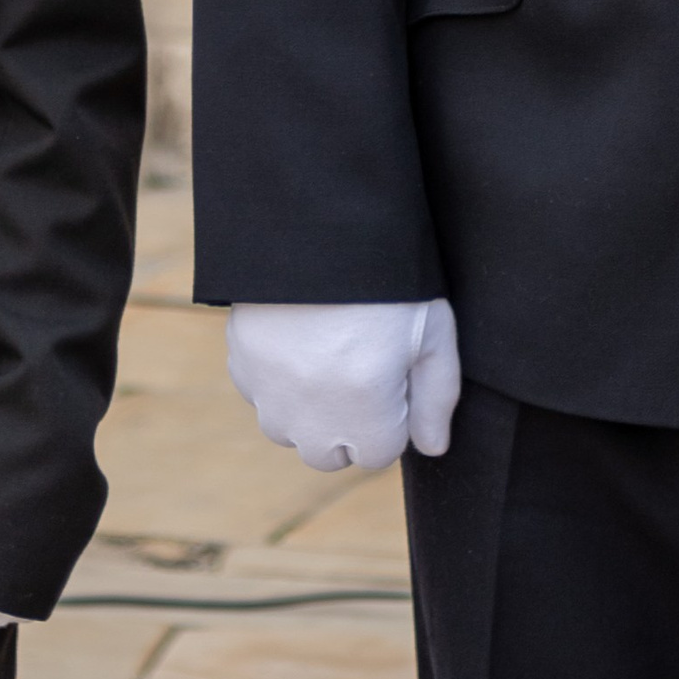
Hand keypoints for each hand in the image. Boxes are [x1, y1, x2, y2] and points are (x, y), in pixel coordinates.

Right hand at [225, 299, 461, 472]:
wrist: (319, 224)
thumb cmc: (388, 279)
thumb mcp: (434, 332)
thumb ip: (437, 398)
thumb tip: (432, 447)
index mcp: (366, 410)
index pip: (378, 454)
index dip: (391, 418)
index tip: (393, 377)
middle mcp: (311, 414)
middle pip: (329, 454)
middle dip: (348, 426)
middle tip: (360, 367)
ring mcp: (269, 392)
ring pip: (288, 429)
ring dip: (307, 409)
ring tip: (326, 353)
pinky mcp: (241, 363)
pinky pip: (259, 394)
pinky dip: (276, 380)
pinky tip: (297, 338)